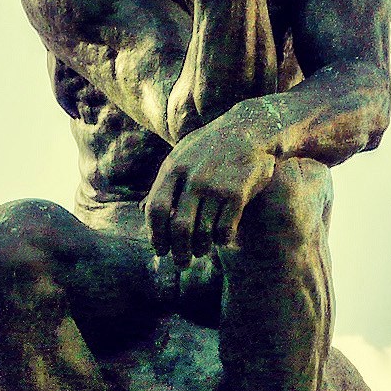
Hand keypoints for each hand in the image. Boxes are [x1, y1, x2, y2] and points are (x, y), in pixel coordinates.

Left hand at [145, 116, 277, 265]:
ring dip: (200, 248)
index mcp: (173, 169)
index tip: (159, 250)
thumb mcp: (181, 155)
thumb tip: (140, 209)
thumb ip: (164, 183)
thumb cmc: (210, 146)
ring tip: (201, 252)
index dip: (155, 235)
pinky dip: (221, 240)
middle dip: (178, 251)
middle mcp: (192, 178)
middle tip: (180, 263)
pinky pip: (225, 228)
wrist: (250, 128)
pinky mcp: (238, 193)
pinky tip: (221, 241)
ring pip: (202, 232)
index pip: (156, 210)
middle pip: (178, 227)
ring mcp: (216, 186)